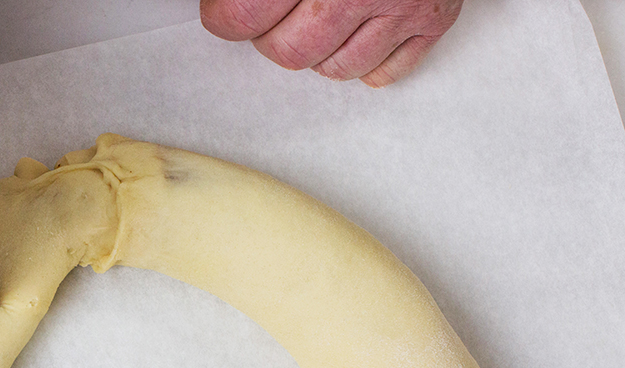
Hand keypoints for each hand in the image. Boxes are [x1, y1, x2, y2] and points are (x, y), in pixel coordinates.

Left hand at [200, 0, 462, 86]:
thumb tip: (221, 0)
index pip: (242, 16)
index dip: (226, 14)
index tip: (225, 8)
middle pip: (288, 52)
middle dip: (270, 36)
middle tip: (274, 9)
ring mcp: (404, 4)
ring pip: (335, 69)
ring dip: (316, 49)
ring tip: (317, 12)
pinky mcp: (435, 18)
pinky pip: (383, 72)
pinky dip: (363, 60)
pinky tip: (354, 27)